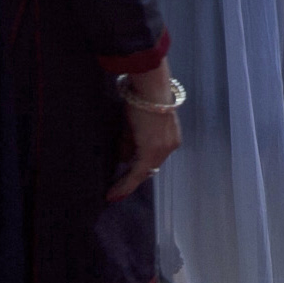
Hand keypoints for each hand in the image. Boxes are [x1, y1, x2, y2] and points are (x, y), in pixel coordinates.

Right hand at [107, 60, 182, 201]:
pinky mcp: (152, 152)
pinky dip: (125, 184)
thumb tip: (125, 159)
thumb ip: (132, 143)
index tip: (128, 180)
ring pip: (143, 171)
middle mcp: (171, 146)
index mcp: (170, 137)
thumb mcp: (136, 125)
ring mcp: (163, 150)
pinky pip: (137, 173)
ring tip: (112, 191)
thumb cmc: (143, 100)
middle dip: (132, 177)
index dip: (140, 171)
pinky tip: (113, 193)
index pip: (154, 158)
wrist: (150, 89)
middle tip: (116, 189)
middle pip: (149, 167)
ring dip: (127, 179)